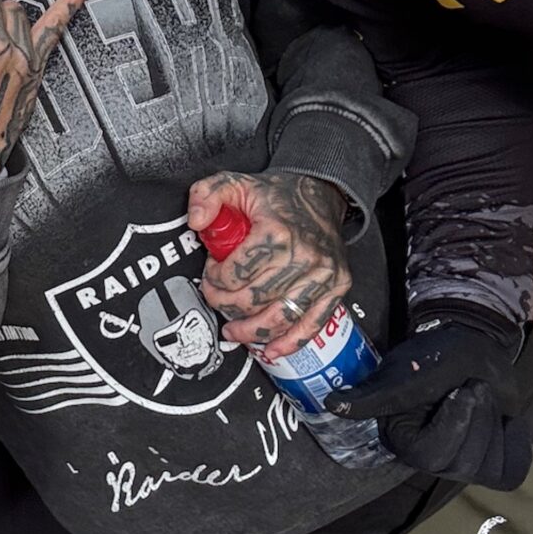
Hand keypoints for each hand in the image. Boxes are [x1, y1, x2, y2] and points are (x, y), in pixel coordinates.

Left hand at [189, 169, 352, 358]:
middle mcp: (304, 256)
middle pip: (253, 300)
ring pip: (278, 318)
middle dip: (226, 305)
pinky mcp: (336, 288)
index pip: (234, 274)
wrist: (320, 194)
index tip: (211, 274)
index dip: (214, 279)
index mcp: (276, 232)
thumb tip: (196, 221)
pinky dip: (290, 343)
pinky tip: (271, 350)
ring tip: (234, 331)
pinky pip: (311, 325)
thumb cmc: (276, 195)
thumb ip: (206, 195)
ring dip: (251, 332)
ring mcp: (323, 275)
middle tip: (217, 299)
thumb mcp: (234, 183)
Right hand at [326, 317, 532, 489]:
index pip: (433, 453)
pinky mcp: (489, 464)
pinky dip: (515, 441)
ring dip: (495, 423)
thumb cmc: (436, 355)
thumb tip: (331, 404)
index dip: (455, 422)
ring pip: (489, 468)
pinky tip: (504, 419)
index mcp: (403, 440)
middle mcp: (429, 460)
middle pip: (464, 464)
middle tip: (474, 387)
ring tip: (483, 396)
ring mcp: (461, 465)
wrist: (474, 346)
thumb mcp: (407, 373)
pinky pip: (511, 471)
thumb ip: (375, 396)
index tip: (462, 389)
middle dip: (478, 418)